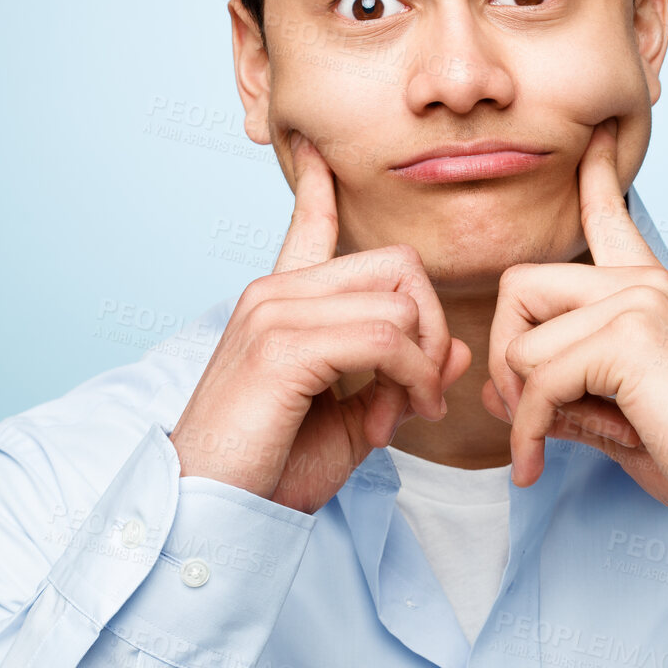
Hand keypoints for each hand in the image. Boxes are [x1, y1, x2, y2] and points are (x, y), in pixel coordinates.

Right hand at [171, 132, 471, 512]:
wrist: (211, 511)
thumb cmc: (271, 468)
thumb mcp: (350, 419)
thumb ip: (398, 379)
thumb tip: (455, 350)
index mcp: (281, 303)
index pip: (309, 224)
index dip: (322, 190)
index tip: (319, 155)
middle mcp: (275, 293)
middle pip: (397, 267)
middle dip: (432, 329)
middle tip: (423, 390)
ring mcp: (276, 313)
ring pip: (400, 304)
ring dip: (422, 367)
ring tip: (398, 416)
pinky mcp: (283, 347)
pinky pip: (386, 339)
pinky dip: (409, 379)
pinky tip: (392, 419)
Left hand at [483, 122, 667, 523]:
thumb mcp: (615, 414)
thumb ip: (558, 392)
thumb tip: (494, 389)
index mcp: (649, 290)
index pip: (610, 215)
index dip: (595, 177)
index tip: (597, 137)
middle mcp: (642, 284)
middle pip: (520, 286)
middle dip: (504, 355)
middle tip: (524, 412)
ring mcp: (637, 303)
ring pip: (521, 343)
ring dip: (521, 406)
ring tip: (550, 443)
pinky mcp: (628, 339)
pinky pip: (537, 380)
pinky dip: (528, 429)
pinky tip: (539, 463)